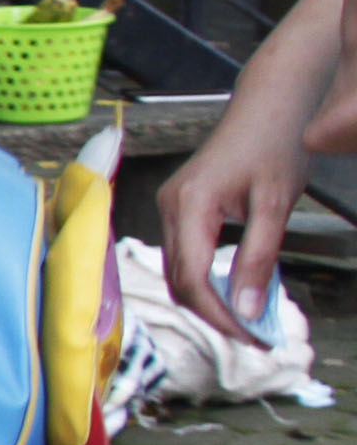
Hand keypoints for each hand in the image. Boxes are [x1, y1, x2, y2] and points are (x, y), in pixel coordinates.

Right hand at [158, 110, 299, 343]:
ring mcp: (169, 206)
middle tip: (254, 336)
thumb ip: (258, 259)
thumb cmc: (275, 147)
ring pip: (177, 271)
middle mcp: (168, 206)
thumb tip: (247, 311)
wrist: (267, 107)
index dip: (218, 314)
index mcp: (190, 204)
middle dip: (213, 313)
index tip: (251, 336)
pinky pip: (182, 255)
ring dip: (208, 299)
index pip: (192, 277)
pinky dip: (205, 279)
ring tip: (247, 318)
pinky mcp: (177, 207)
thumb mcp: (275, 206)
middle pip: (177, 280)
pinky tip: (233, 290)